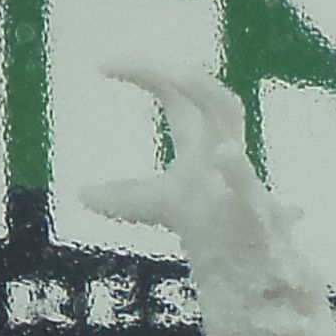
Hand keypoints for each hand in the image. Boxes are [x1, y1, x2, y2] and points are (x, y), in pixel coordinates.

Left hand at [82, 66, 281, 258]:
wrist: (249, 271)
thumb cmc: (213, 228)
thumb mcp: (160, 206)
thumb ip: (126, 197)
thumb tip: (81, 193)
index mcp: (201, 142)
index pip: (176, 93)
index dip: (145, 73)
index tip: (101, 65)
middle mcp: (223, 150)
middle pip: (212, 99)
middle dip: (184, 77)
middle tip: (142, 64)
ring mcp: (240, 180)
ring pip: (235, 131)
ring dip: (212, 104)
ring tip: (182, 80)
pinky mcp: (253, 215)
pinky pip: (247, 188)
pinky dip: (235, 170)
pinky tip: (223, 154)